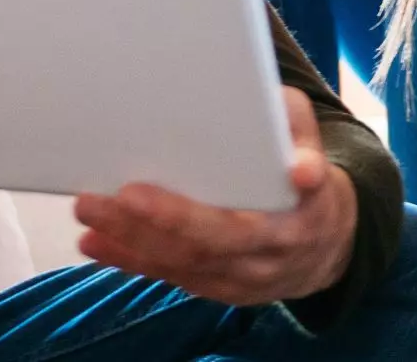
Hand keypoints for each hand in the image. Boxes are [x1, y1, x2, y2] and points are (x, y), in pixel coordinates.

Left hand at [75, 88, 358, 306]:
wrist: (326, 241)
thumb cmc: (303, 169)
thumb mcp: (309, 138)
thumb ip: (294, 129)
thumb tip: (297, 164)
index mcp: (295, 216)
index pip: (247, 222)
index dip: (194, 212)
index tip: (147, 189)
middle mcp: (268, 255)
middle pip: (206, 245)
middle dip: (154, 222)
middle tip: (109, 195)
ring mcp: (242, 278)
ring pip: (182, 264)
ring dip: (130, 241)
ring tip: (90, 210)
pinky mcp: (219, 288)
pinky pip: (171, 277)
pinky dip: (131, 260)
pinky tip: (96, 242)